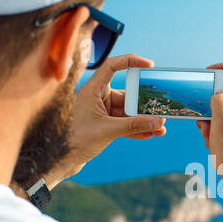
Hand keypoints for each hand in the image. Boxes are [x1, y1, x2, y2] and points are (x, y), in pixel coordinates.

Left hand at [47, 53, 165, 184]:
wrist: (62, 160)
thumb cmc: (76, 140)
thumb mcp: (108, 131)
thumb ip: (133, 126)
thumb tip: (157, 123)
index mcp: (92, 89)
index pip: (112, 66)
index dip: (131, 61)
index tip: (149, 66)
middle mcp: (97, 97)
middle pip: (127, 94)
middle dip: (145, 104)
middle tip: (160, 110)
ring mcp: (101, 110)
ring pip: (128, 111)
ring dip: (143, 120)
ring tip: (160, 128)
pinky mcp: (104, 124)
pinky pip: (124, 123)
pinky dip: (136, 128)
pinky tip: (150, 134)